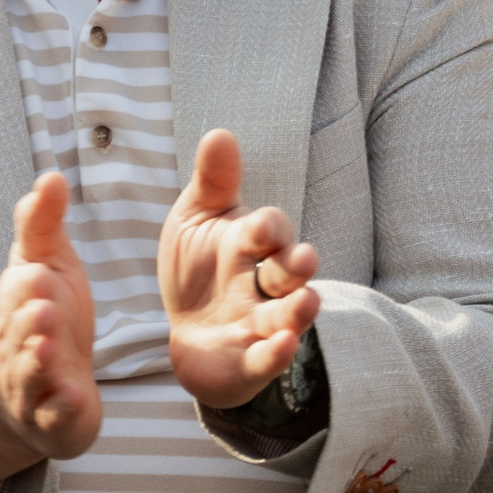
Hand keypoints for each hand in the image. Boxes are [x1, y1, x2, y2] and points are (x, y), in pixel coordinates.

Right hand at [0, 172, 99, 488]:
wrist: (43, 389)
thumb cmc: (47, 316)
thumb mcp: (48, 265)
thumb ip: (44, 224)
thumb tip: (50, 175)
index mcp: (17, 306)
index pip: (15, 293)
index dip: (27, 285)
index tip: (40, 272)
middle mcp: (18, 348)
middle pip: (19, 335)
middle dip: (30, 322)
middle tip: (45, 307)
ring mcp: (33, 387)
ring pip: (31, 376)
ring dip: (38, 363)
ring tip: (49, 349)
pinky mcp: (54, 420)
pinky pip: (55, 417)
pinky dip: (63, 410)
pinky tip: (77, 400)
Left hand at [159, 130, 320, 411]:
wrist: (186, 332)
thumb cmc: (196, 268)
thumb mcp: (197, 220)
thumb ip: (213, 183)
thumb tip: (220, 133)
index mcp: (250, 244)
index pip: (270, 230)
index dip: (267, 228)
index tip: (260, 228)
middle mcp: (264, 282)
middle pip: (288, 271)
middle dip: (296, 265)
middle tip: (302, 260)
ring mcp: (261, 322)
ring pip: (287, 315)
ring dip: (299, 311)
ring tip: (306, 304)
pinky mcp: (251, 359)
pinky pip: (268, 359)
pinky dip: (277, 354)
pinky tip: (281, 346)